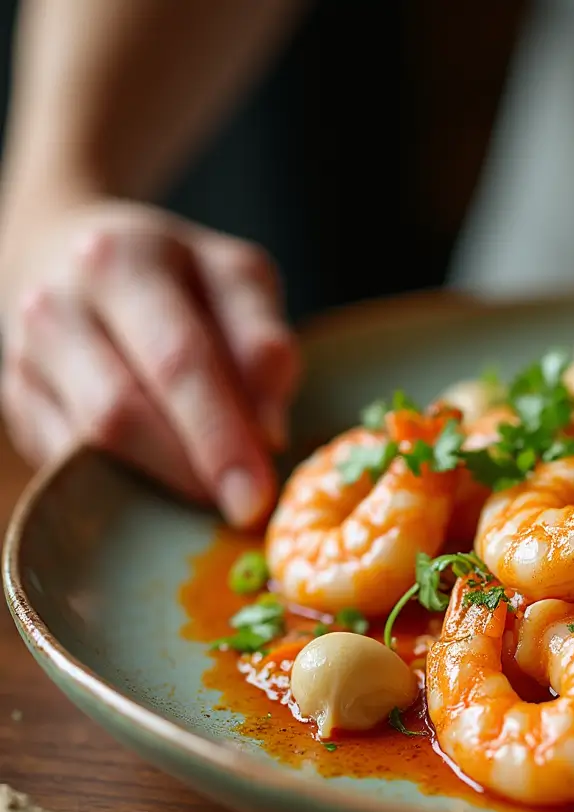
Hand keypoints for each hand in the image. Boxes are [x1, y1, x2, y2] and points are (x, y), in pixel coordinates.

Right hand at [0, 199, 299, 527]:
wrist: (72, 256)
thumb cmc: (178, 280)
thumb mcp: (237, 283)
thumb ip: (262, 346)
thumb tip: (267, 433)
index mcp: (126, 259)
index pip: (180, 358)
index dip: (223, 432)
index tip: (262, 486)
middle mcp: (60, 303)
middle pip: (123, 408)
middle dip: (192, 466)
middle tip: (246, 510)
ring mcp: (26, 355)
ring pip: (91, 442)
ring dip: (162, 480)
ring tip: (215, 497)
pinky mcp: (19, 400)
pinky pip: (70, 463)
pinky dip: (126, 485)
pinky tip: (168, 489)